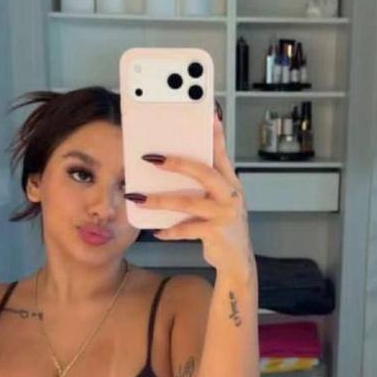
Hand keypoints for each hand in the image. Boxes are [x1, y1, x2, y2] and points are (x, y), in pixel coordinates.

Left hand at [136, 112, 254, 272]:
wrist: (237, 261)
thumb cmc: (223, 227)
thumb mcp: (218, 202)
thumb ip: (204, 185)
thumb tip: (170, 167)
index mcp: (231, 183)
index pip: (222, 154)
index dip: (216, 135)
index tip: (209, 115)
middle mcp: (231, 195)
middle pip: (204, 172)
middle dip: (178, 163)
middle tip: (152, 158)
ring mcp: (225, 214)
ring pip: (188, 202)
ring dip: (161, 200)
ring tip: (139, 198)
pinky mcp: (216, 233)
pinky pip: (187, 229)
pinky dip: (170, 230)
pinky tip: (157, 231)